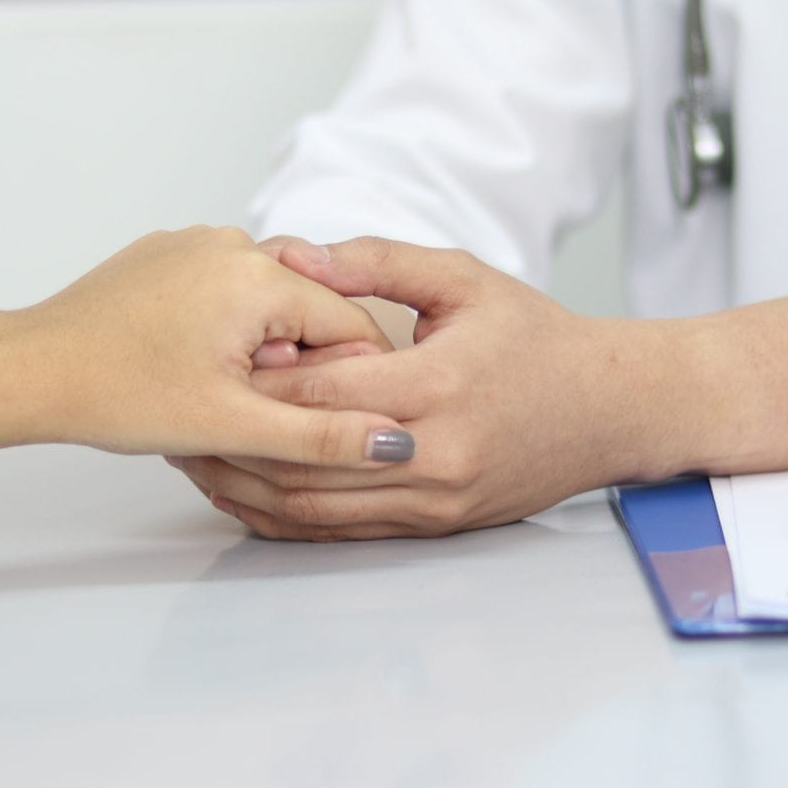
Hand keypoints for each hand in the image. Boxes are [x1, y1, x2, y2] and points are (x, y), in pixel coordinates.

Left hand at [0, 226, 412, 466]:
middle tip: (243, 409)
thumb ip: (321, 437)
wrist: (27, 370)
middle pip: (306, 311)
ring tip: (208, 390)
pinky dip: (222, 329)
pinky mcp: (166, 254)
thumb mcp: (232, 425)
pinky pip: (222, 291)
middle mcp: (231, 243)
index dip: (350, 382)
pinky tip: (184, 366)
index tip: (327, 421)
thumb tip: (394, 444)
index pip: (351, 326)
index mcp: (259, 275)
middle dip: (294, 366)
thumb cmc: (116, 394)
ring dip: (258, 349)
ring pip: (263, 303)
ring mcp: (194, 243)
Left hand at [169, 237, 669, 538]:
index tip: (209, 360)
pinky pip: (344, 533)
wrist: (611, 409)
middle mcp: (435, 453)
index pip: (324, 389)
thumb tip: (298, 254)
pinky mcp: (436, 525)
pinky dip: (288, 519)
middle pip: (308, 458)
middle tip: (176, 421)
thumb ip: (377, 263)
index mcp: (439, 384)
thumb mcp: (464, 279)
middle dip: (237, 441)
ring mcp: (436, 499)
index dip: (262, 378)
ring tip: (195, 462)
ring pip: (317, 507)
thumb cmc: (539, 339)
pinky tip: (247, 497)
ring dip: (250, 489)